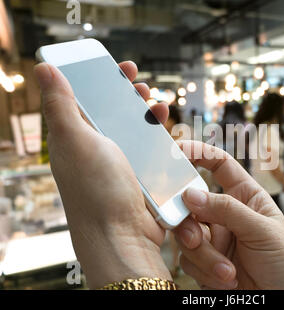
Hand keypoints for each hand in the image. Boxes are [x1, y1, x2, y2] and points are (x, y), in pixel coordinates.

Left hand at [34, 61, 170, 288]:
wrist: (122, 236)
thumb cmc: (95, 190)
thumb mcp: (75, 140)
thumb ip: (61, 103)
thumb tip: (43, 68)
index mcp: (74, 139)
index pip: (84, 100)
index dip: (99, 80)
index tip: (117, 67)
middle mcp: (94, 151)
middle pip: (112, 113)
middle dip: (127, 95)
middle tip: (141, 83)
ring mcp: (118, 164)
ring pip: (133, 130)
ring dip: (146, 114)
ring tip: (158, 105)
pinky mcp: (139, 177)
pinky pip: (149, 150)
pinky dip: (158, 137)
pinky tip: (166, 130)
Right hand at [174, 141, 283, 289]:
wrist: (283, 301)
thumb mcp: (262, 230)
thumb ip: (227, 210)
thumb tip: (190, 194)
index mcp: (245, 197)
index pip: (219, 166)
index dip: (200, 154)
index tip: (178, 151)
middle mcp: (225, 215)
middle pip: (191, 203)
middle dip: (190, 221)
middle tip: (196, 238)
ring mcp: (214, 238)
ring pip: (186, 234)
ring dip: (204, 256)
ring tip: (228, 272)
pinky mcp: (205, 262)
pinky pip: (188, 259)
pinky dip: (204, 270)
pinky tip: (227, 280)